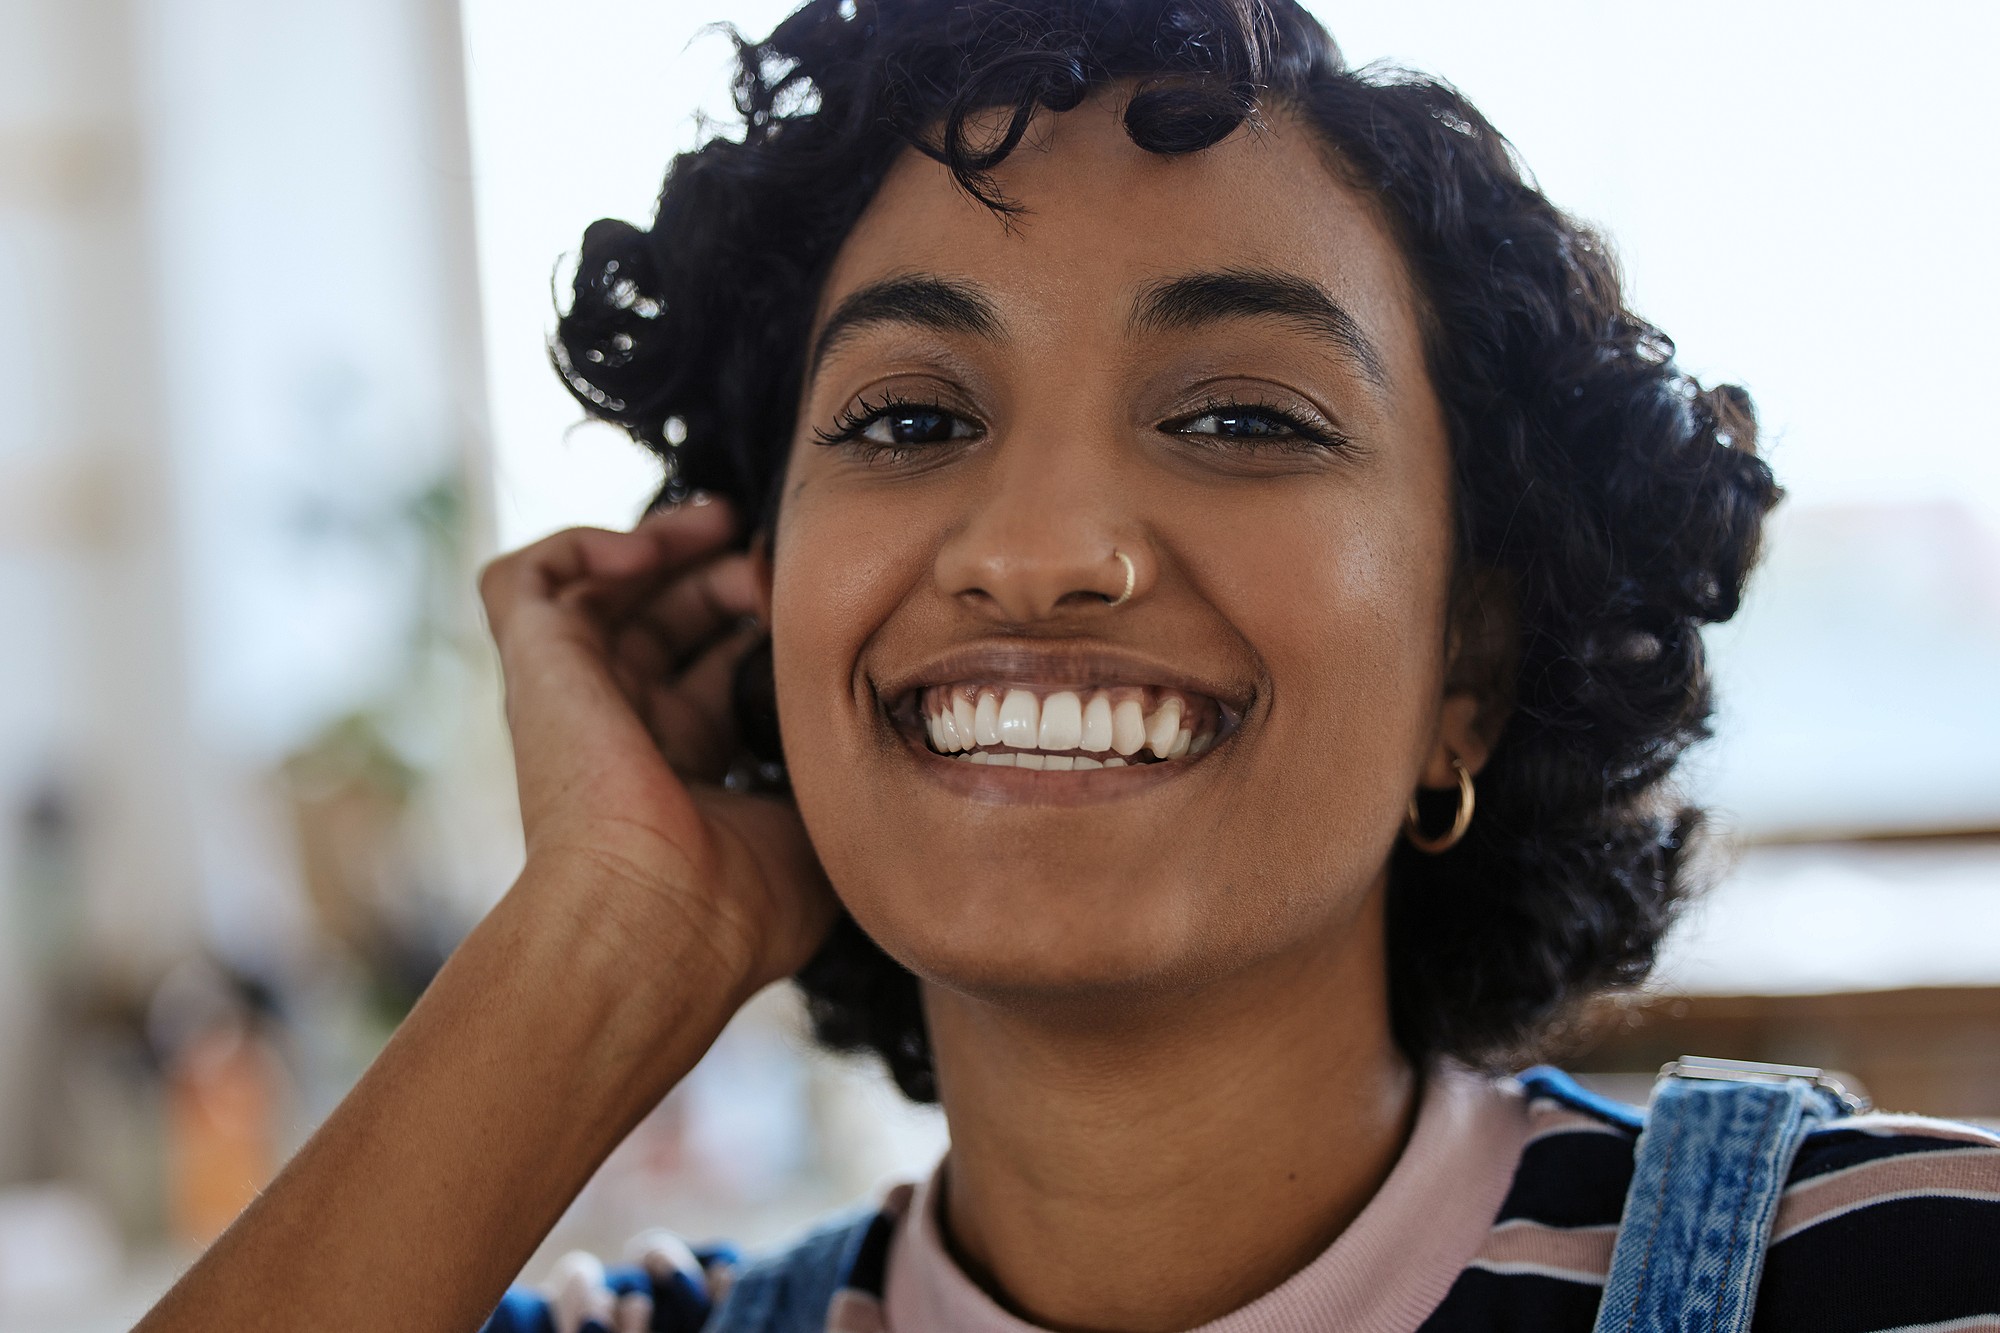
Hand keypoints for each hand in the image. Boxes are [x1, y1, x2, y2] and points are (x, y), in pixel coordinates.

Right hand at [479, 495, 834, 992]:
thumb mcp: (817, 831)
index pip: (717, 670)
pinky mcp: (537, 667)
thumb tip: (873, 726)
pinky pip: (525, 579)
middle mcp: (629, 729)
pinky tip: (647, 550)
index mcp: (690, 769)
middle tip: (777, 560)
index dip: (762, 625)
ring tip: (722, 525)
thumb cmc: (740, 909)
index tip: (820, 601)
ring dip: (666, 542)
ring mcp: (577, 698)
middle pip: (668, 619)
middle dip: (726, 573)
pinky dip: (580, 545)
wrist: (659, 925)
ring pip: (602, 588)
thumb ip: (833, 772)